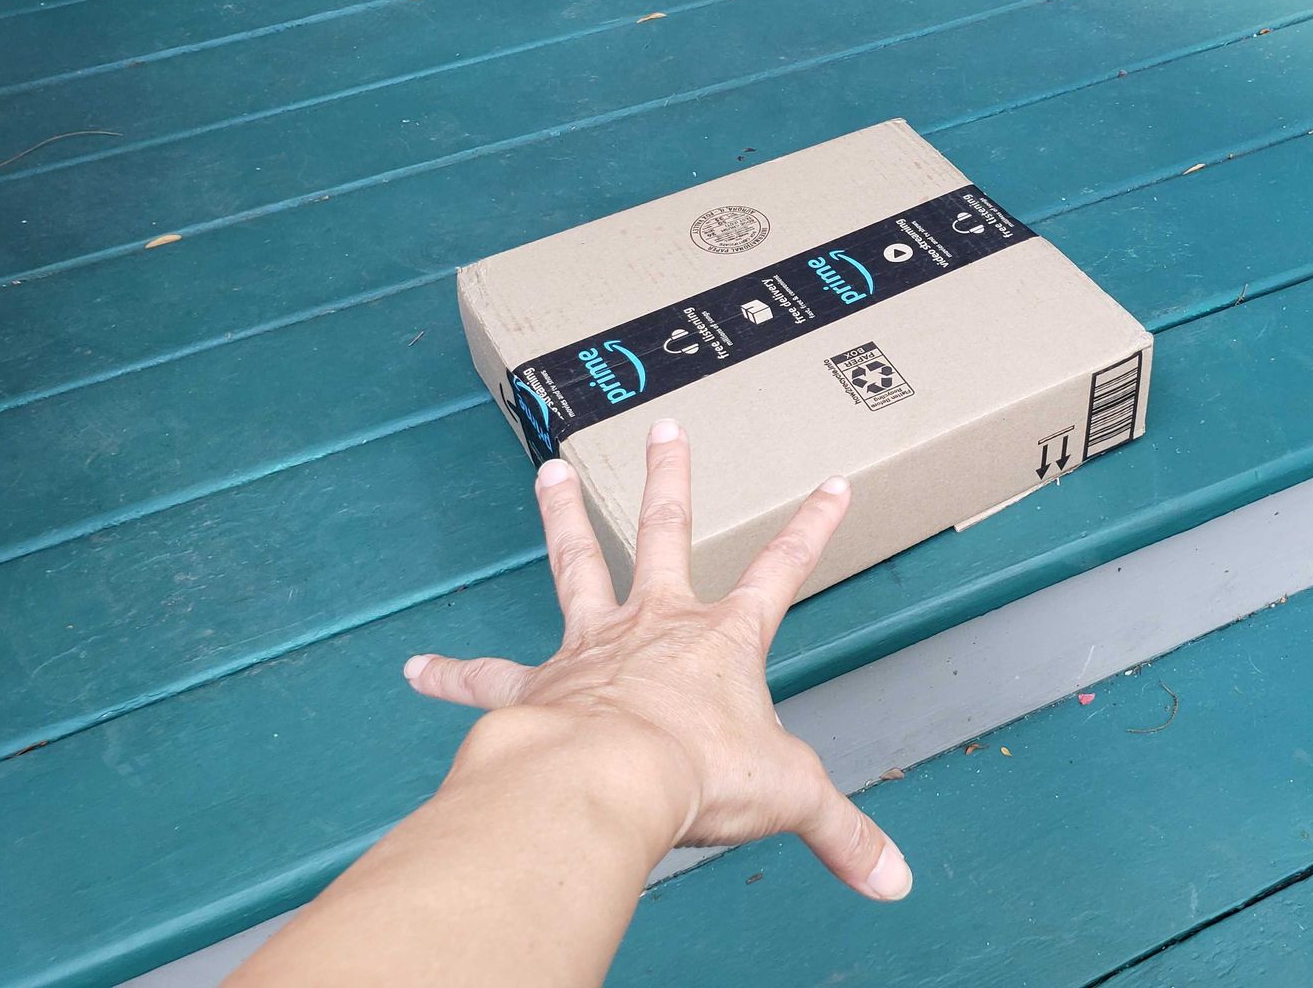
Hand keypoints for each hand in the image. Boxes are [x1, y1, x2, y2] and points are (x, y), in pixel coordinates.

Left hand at [401, 418, 911, 901]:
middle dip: (671, 479)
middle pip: (667, 533)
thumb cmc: (698, 775)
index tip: (832, 485)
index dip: (813, 529)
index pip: (783, 570)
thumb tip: (895, 882)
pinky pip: (487, 676)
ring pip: (577, 564)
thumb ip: (843, 835)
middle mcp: (656, 626)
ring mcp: (590, 647)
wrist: (607, 781)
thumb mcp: (792, 798)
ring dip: (563, 518)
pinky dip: (453, 676)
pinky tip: (417, 668)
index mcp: (723, 640)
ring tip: (548, 473)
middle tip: (665, 429)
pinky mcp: (536, 685)